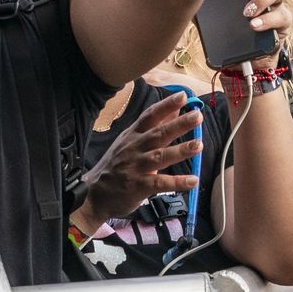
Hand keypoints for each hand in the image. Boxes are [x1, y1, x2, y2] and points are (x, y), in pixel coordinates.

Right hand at [79, 90, 202, 220]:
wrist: (94, 194)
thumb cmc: (115, 166)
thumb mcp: (130, 142)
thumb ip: (153, 127)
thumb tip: (175, 110)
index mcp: (133, 135)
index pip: (150, 116)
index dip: (166, 105)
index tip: (183, 96)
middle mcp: (135, 148)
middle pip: (158, 133)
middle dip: (179, 124)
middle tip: (197, 116)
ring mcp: (136, 167)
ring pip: (160, 156)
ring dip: (180, 150)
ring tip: (198, 145)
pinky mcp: (138, 186)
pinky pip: (160, 183)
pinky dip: (177, 182)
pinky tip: (193, 180)